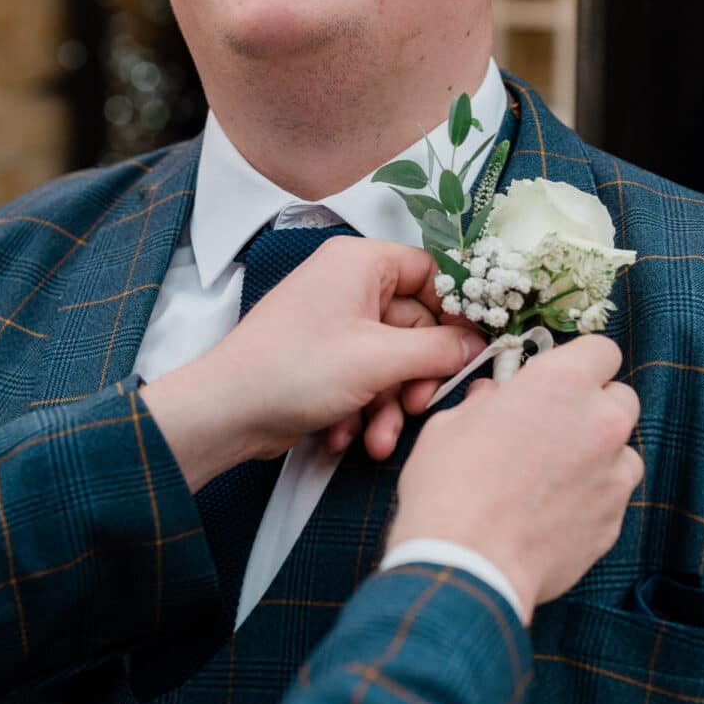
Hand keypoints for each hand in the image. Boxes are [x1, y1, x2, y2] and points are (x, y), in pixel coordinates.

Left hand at [140, 239, 485, 491]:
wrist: (227, 412)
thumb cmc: (294, 370)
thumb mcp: (379, 360)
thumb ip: (438, 350)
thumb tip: (477, 344)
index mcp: (360, 263)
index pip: (430, 273)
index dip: (455, 311)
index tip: (474, 346)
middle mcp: (348, 286)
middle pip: (413, 326)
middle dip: (416, 376)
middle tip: (420, 405)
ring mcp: (334, 324)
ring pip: (390, 362)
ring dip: (389, 405)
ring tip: (379, 439)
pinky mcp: (323, 359)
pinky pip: (363, 379)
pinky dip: (362, 409)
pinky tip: (346, 435)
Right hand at [386, 335, 642, 622]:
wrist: (465, 563)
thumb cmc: (450, 486)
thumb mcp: (451, 423)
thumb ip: (485, 401)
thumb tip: (493, 397)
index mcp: (561, 383)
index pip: (602, 350)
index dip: (581, 361)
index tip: (560, 375)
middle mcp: (599, 422)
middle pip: (622, 397)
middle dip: (594, 406)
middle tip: (554, 424)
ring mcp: (613, 475)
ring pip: (624, 450)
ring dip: (599, 454)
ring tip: (555, 474)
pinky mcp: (614, 521)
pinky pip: (613, 496)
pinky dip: (593, 497)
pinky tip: (554, 510)